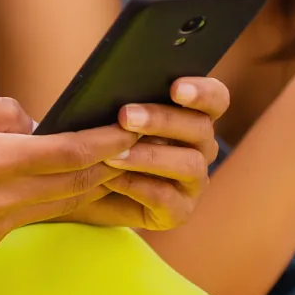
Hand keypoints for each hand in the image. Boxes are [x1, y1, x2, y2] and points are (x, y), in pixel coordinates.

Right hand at [0, 96, 132, 248]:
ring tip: (116, 158)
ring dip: (88, 182)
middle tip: (139, 138)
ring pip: (59, 202)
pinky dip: (56, 195)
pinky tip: (68, 180)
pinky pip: (34, 213)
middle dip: (109, 161)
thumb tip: (39, 124)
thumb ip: (3, 114)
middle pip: (74, 183)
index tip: (132, 124)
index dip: (108, 139)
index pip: (70, 153)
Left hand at [61, 77, 226, 229]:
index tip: (176, 88)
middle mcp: (200, 147)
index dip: (202, 92)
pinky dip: (138, 187)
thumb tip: (114, 83)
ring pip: (190, 164)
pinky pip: (168, 199)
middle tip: (125, 116)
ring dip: (149, 156)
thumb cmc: (97, 139)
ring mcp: (193, 181)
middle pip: (200, 127)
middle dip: (162, 120)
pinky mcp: (179, 211)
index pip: (215, 98)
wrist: (78, 187)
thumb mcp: (105, 114)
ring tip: (111, 154)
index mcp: (191, 115)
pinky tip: (112, 180)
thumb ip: (120, 98)